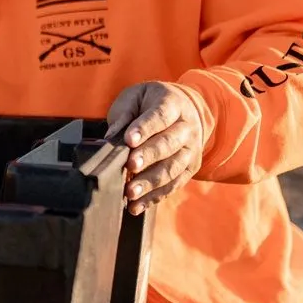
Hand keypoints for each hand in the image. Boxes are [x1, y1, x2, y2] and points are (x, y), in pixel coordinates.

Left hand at [104, 81, 203, 214]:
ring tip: (130, 192)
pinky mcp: (189, 169)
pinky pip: (173, 185)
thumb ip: (124, 114)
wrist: (184, 109)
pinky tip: (137, 205)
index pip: (159, 116)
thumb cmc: (150, 103)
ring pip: (172, 168)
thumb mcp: (135, 97)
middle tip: (130, 166)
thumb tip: (111, 136)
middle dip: (148, 157)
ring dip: (150, 182)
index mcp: (173, 104)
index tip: (129, 140)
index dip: (144, 128)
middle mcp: (187, 127)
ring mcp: (191, 150)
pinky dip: (154, 197)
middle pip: (169, 144)